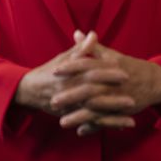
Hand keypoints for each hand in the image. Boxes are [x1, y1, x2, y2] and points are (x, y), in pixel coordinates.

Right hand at [14, 31, 130, 116]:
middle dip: (112, 95)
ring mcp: (68, 105)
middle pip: (92, 93)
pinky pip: (90, 122)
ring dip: (112, 113)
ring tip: (131, 114)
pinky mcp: (70, 116)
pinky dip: (106, 124)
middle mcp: (67, 90)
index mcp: (67, 74)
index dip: (106, 72)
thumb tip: (93, 34)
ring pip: (92, 110)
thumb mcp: (63, 58)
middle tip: (132, 95)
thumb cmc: (49, 71)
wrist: (29, 91)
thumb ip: (81, 49)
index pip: (89, 72)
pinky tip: (121, 126)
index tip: (123, 71)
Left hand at [52, 32, 160, 134]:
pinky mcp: (122, 112)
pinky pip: (106, 122)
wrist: (154, 82)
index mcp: (108, 66)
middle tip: (52, 100)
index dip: (70, 68)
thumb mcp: (111, 55)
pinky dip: (94, 127)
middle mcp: (112, 83)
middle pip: (89, 90)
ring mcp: (117, 98)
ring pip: (96, 109)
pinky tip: (80, 131)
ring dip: (79, 116)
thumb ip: (92, 47)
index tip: (54, 71)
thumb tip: (77, 33)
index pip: (86, 65)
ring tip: (62, 122)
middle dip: (70, 96)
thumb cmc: (128, 66)